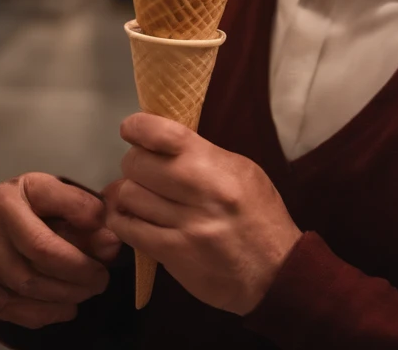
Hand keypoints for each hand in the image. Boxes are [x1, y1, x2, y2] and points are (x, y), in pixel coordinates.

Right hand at [0, 173, 121, 328]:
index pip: (42, 244)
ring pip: (21, 294)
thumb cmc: (30, 198)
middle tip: (100, 282)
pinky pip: (7, 310)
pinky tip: (64, 308)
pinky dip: (40, 315)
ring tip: (85, 293)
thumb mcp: (56, 190)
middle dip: (73, 284)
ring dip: (60, 301)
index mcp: (5, 201)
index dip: (77, 263)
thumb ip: (83, 211)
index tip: (105, 266)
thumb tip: (110, 242)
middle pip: (31, 274)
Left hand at [106, 113, 301, 314]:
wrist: (275, 271)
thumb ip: (203, 156)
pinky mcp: (174, 255)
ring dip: (127, 193)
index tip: (131, 128)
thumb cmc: (260, 215)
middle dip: (133, 163)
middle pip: (139, 166)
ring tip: (139, 195)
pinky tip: (130, 218)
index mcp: (219, 167)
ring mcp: (186, 227)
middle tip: (141, 169)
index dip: (140, 127)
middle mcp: (202, 194)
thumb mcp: (243, 171)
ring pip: (129, 197)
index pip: (169, 136)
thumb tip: (159, 147)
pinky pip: (130, 230)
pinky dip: (123, 220)